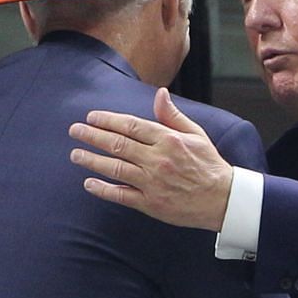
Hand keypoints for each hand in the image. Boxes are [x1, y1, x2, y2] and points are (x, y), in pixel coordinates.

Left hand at [69, 88, 235, 230]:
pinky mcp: (150, 203)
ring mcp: (152, 182)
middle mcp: (157, 160)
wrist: (222, 199)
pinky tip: (89, 183)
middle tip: (75, 130)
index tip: (91, 117)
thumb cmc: (209, 165)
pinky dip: (103, 189)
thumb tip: (160, 93)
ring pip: (114, 168)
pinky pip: (121, 195)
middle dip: (92, 136)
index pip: (130, 125)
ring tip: (75, 154)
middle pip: (117, 144)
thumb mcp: (196, 134)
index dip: (108, 120)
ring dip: (92, 160)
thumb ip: (173, 116)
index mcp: (168, 140)